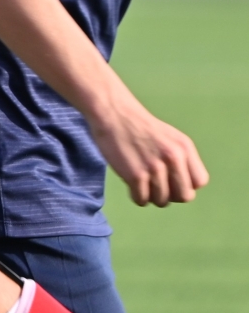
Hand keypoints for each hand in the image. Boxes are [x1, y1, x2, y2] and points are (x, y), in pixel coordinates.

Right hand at [89, 88, 208, 205]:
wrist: (112, 112)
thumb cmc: (138, 126)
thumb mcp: (170, 137)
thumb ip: (181, 159)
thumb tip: (182, 186)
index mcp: (184, 148)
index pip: (199, 182)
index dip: (186, 184)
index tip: (172, 180)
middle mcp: (173, 158)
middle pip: (184, 196)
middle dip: (171, 195)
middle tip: (156, 186)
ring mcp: (154, 168)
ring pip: (162, 201)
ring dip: (151, 196)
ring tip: (141, 183)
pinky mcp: (135, 175)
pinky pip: (142, 200)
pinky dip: (136, 196)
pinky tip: (131, 184)